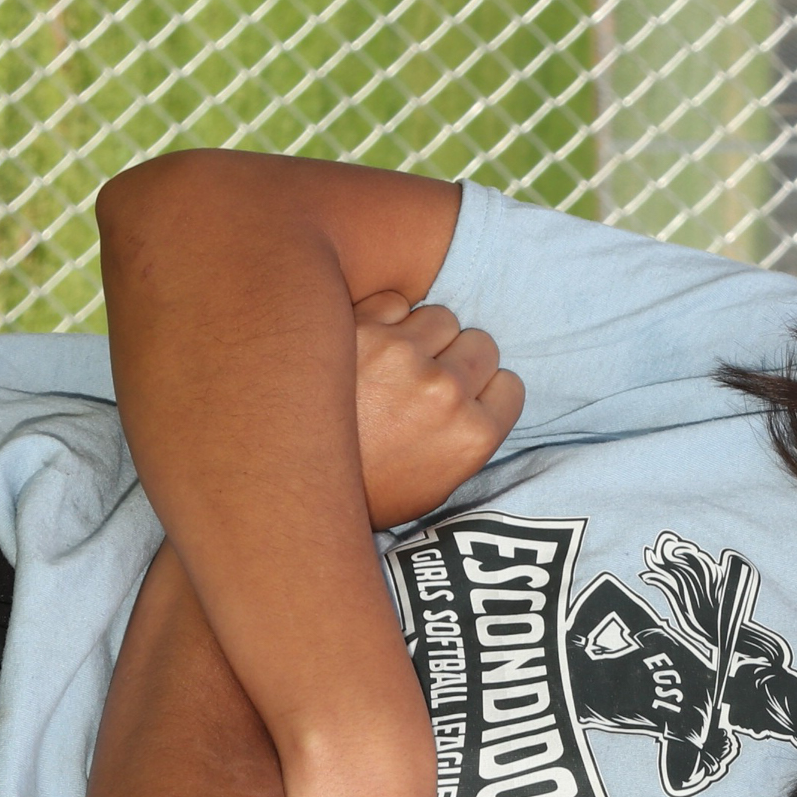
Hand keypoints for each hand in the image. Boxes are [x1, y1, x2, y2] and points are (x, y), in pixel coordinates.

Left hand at [353, 291, 524, 527]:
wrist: (288, 489)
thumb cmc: (365, 492)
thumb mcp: (435, 487)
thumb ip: (468, 436)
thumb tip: (480, 391)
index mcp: (472, 434)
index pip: (509, 385)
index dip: (483, 393)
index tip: (461, 402)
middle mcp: (444, 390)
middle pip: (481, 344)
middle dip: (458, 360)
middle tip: (426, 383)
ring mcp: (399, 355)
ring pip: (440, 318)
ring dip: (423, 337)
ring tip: (392, 367)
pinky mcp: (358, 329)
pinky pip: (394, 303)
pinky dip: (383, 321)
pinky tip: (364, 352)